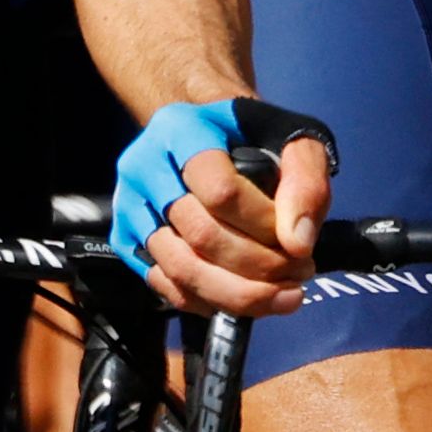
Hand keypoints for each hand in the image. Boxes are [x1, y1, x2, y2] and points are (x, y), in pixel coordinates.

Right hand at [111, 99, 334, 316]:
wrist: (202, 132)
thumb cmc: (250, 136)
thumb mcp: (291, 138)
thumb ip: (305, 180)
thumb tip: (297, 243)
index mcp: (180, 130)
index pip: (221, 192)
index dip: (264, 225)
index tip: (297, 240)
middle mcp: (143, 166)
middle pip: (200, 235)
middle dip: (259, 266)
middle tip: (300, 273)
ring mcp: (130, 206)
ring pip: (180, 268)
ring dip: (239, 294)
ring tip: (283, 294)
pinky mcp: (125, 239)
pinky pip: (165, 286)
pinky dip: (210, 302)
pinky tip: (245, 298)